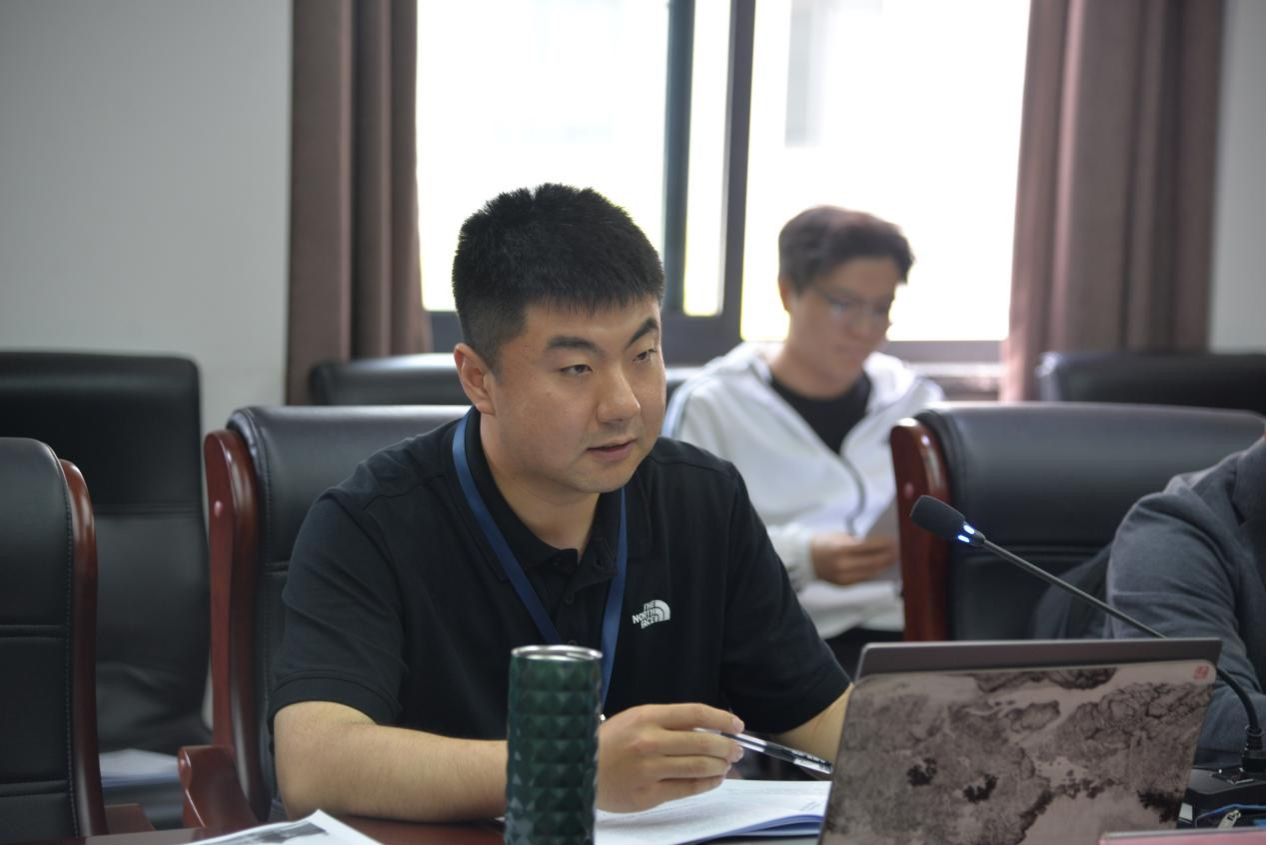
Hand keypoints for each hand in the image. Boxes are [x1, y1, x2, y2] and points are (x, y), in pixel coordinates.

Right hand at [596, 703, 744, 812]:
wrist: (574, 768)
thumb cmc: (607, 743)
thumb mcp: (634, 719)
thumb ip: (667, 723)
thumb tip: (706, 730)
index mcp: (647, 716)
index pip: (696, 713)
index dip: (722, 718)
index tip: (737, 725)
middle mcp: (650, 741)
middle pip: (702, 742)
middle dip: (727, 746)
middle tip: (737, 749)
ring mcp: (649, 769)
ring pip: (698, 766)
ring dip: (719, 766)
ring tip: (726, 765)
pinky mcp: (648, 794)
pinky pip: (686, 789)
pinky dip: (706, 784)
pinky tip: (713, 780)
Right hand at [810, 533, 897, 585]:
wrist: (805, 559)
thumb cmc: (824, 544)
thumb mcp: (839, 537)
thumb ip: (857, 541)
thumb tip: (879, 544)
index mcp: (840, 549)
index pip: (868, 547)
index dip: (883, 545)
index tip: (894, 541)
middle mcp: (842, 565)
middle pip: (872, 562)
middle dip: (887, 557)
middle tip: (899, 551)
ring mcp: (843, 577)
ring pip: (870, 573)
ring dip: (883, 566)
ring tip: (894, 560)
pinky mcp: (844, 584)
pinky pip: (863, 579)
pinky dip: (874, 573)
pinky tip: (882, 568)